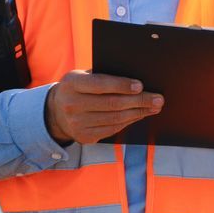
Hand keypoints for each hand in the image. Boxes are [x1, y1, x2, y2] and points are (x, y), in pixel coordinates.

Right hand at [44, 71, 163, 144]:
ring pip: (115, 119)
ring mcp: (77, 123)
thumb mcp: (83, 76)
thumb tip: (137, 81)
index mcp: (72, 83)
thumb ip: (103, 75)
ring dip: (139, 113)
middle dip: (139, 101)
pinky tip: (140, 115)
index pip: (100, 84)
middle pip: (112, 104)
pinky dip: (129, 121)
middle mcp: (72, 104)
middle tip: (157, 99)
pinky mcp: (84, 137)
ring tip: (154, 107)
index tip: (141, 86)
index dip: (122, 85)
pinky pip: (113, 129)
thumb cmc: (78, 88)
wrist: (56, 112)